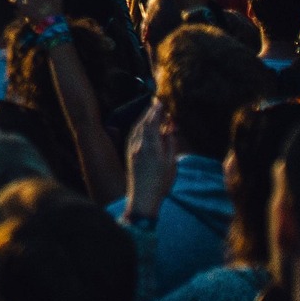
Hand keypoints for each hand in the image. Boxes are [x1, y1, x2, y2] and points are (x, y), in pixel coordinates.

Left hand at [125, 101, 178, 222]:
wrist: (142, 198)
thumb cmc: (161, 183)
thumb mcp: (170, 163)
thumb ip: (170, 143)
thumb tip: (170, 128)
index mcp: (151, 147)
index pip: (152, 123)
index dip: (156, 111)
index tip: (161, 102)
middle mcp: (139, 145)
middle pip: (143, 123)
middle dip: (150, 111)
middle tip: (157, 102)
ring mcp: (132, 149)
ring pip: (137, 127)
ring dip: (144, 117)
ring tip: (152, 110)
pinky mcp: (129, 153)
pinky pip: (133, 134)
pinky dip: (140, 125)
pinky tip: (144, 124)